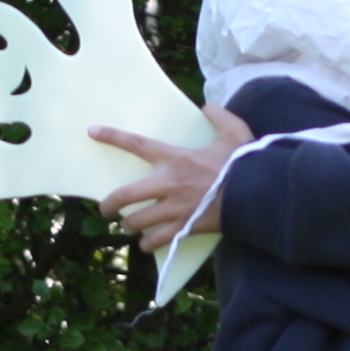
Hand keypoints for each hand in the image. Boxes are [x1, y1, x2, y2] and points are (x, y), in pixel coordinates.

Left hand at [93, 107, 251, 249]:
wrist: (257, 195)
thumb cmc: (244, 163)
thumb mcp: (235, 132)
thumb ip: (220, 116)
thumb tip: (208, 106)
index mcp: (175, 158)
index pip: (136, 144)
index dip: (112, 136)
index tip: (92, 132)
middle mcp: (168, 184)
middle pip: (125, 195)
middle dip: (109, 204)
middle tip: (105, 208)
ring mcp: (174, 208)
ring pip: (137, 222)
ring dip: (130, 225)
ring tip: (130, 227)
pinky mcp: (184, 227)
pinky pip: (157, 240)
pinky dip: (149, 244)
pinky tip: (147, 244)